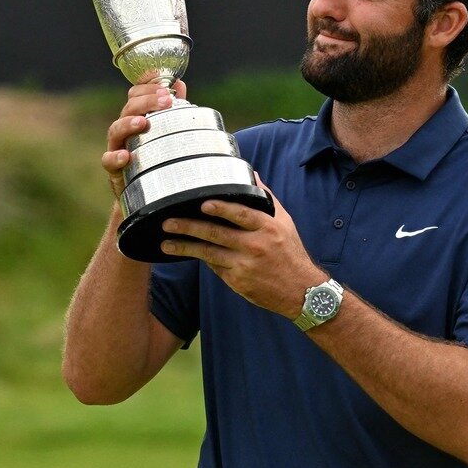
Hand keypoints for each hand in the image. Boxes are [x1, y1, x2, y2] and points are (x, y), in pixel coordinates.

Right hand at [102, 75, 185, 199]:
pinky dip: (115, 157)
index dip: (147, 87)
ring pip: (115, 130)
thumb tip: (179, 84)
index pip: (135, 94)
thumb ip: (170, 108)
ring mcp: (116, 147)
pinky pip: (108, 160)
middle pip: (128, 108)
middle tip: (166, 100)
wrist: (144, 194)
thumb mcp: (163, 132)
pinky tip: (125, 156)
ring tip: (142, 122)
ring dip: (128, 124)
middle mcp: (124, 129)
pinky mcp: (113, 169)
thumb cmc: (154, 157)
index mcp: (136, 117)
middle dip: (146, 101)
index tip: (165, 87)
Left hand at [160, 175, 327, 318]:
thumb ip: (266, 199)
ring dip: (185, 248)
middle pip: (216, 234)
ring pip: (209, 254)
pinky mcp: (237, 282)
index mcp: (267, 228)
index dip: (221, 209)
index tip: (202, 204)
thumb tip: (252, 175)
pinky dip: (202, 259)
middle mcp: (255, 246)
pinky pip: (215, 267)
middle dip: (189, 228)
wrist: (301, 291)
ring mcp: (244, 266)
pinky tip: (188, 253)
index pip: (240, 215)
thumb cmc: (290, 252)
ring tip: (166, 244)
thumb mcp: (284, 222)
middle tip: (168, 222)